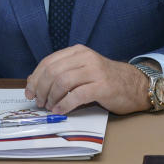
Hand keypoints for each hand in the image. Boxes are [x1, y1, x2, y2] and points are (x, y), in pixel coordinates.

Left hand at [24, 44, 151, 114]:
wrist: (135, 85)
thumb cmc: (105, 80)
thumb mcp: (82, 71)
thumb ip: (61, 72)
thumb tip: (33, 82)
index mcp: (78, 52)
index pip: (48, 62)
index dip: (35, 78)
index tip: (29, 92)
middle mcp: (86, 58)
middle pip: (53, 72)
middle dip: (41, 89)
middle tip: (39, 102)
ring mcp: (95, 71)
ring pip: (62, 82)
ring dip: (51, 98)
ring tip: (50, 107)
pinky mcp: (102, 86)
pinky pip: (77, 95)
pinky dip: (64, 105)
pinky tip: (60, 111)